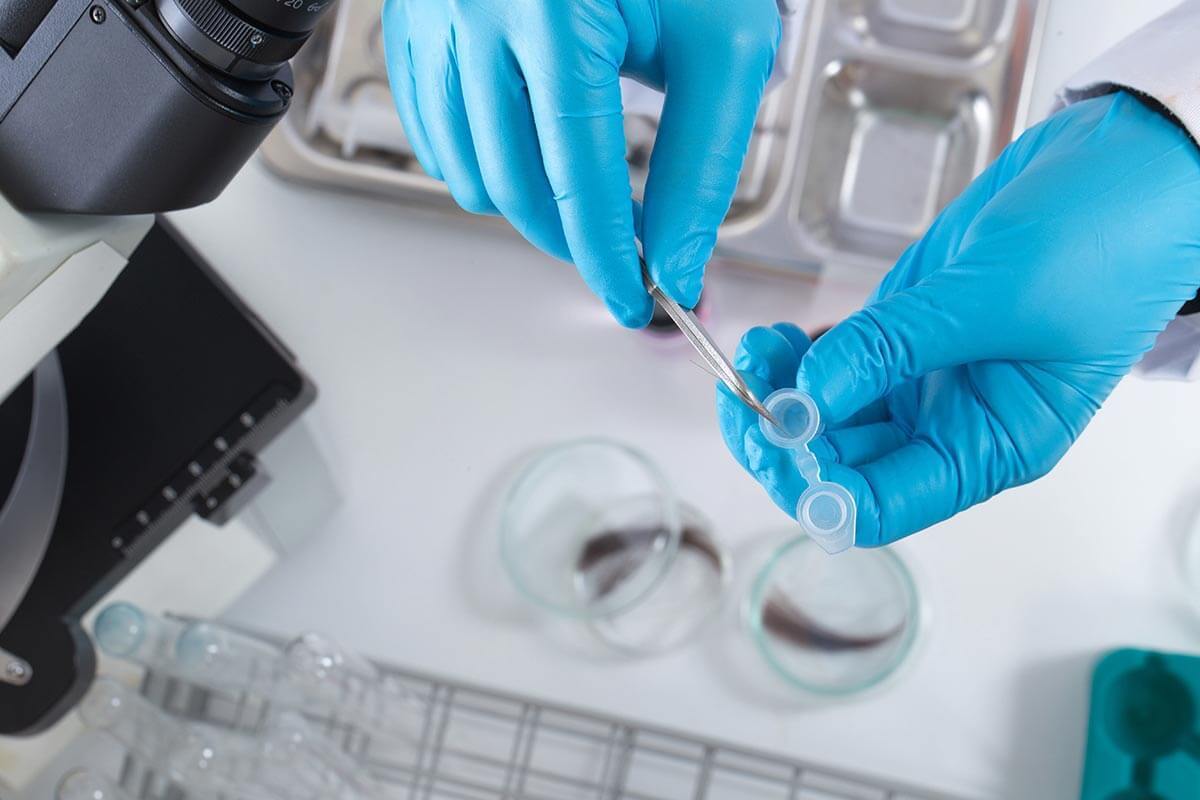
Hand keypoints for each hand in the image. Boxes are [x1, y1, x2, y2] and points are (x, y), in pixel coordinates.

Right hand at [381, 0, 780, 325]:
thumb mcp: (722, 44)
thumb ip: (700, 162)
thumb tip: (674, 261)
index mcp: (554, 11)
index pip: (576, 176)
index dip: (608, 255)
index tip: (634, 299)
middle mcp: (475, 11)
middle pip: (514, 185)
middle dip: (572, 237)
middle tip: (623, 249)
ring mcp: (432, 16)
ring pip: (466, 170)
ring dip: (528, 203)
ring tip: (581, 187)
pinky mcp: (412, 21)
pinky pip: (433, 131)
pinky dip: (481, 163)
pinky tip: (528, 149)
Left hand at [719, 91, 1199, 545]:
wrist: (1127, 164)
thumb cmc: (1103, 242)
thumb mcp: (996, 299)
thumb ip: (895, 348)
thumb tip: (809, 396)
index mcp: (988, 447)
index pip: (879, 506)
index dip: (815, 486)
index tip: (775, 436)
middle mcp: (948, 426)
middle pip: (839, 467)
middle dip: (782, 438)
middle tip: (742, 391)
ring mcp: (920, 380)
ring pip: (826, 417)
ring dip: (778, 395)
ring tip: (756, 351)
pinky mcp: (901, 335)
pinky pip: (832, 368)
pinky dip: (795, 361)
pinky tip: (773, 338)